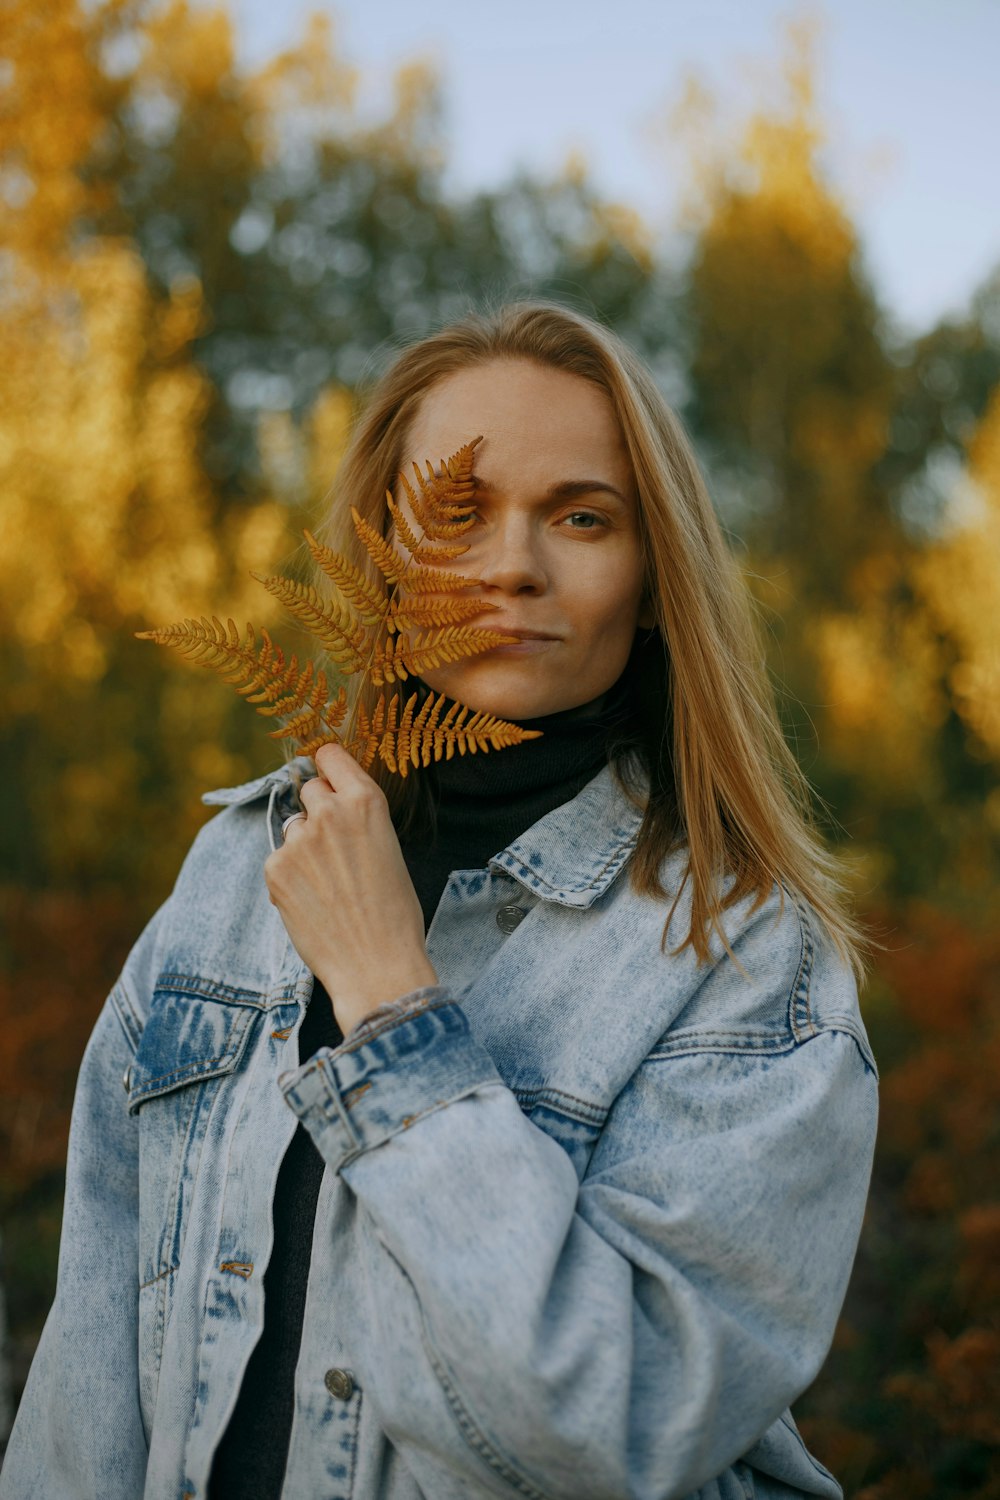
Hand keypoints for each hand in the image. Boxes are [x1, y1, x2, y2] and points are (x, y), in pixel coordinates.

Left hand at [263, 744, 437, 1034]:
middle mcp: (329, 811)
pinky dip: (290, 877)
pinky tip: (313, 903)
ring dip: (304, 848)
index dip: (328, 765)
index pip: (331, 755)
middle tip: (333, 847)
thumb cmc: (394, 913)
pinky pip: (279, 860)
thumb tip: (328, 808)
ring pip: (294, 828)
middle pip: (310, 789)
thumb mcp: (389, 850)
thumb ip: (358, 822)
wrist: (376, 964)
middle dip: (318, 810)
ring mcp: (299, 839)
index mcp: (366, 802)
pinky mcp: (275, 868)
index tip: (326, 773)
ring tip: (329, 887)